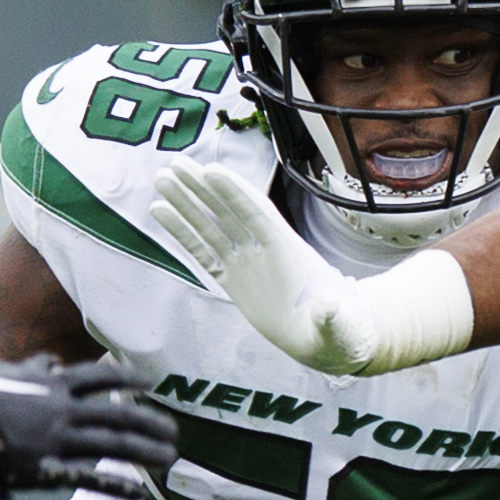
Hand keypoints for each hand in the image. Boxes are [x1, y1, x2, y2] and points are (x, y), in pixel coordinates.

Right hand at [0, 354, 176, 499]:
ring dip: (146, 451)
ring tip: (171, 457)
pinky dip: (116, 486)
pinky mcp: (42, 468)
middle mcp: (59, 409)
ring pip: (113, 444)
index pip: (100, 376)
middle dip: (150, 421)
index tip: (149, 381)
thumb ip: (28, 370)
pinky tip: (139, 493)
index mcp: (48, 383)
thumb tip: (51, 361)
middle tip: (175, 429)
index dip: (128, 377)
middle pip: (118, 412)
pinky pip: (88, 479)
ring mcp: (54, 439)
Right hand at [148, 156, 367, 369]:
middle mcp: (264, 251)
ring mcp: (246, 263)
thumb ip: (331, 315)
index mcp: (289, 253)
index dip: (236, 193)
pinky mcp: (233, 279)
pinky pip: (203, 252)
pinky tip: (160, 211)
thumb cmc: (338, 328)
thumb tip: (329, 304)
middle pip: (229, 211)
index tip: (210, 170)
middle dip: (203, 188)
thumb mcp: (338, 324)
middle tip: (175, 162)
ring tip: (161, 178)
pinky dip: (182, 233)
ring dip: (186, 203)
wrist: (328, 336)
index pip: (257, 216)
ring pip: (211, 227)